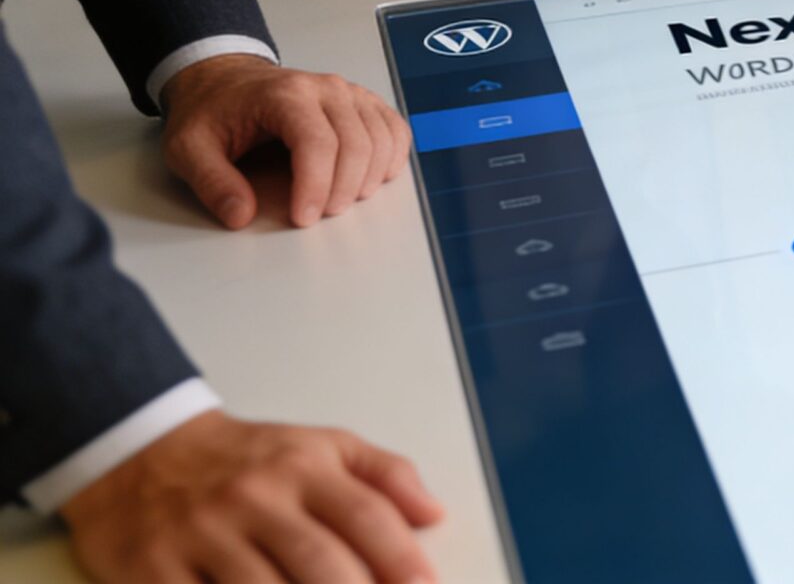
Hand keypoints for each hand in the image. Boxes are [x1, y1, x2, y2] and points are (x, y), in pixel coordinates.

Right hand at [60, 411, 442, 583]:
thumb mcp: (321, 446)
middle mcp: (253, 498)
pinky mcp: (153, 569)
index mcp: (302, 468)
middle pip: (320, 563)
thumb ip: (384, 475)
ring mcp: (201, 535)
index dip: (401, 558)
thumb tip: (432, 514)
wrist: (139, 451)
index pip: (365, 515)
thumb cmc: (245, 459)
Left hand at [160, 55, 408, 229]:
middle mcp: (324, 88)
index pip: (317, 142)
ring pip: (381, 138)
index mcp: (284, 95)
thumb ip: (212, 182)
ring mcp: (347, 92)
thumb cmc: (212, 110)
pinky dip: (392, 156)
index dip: (316, 186)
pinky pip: (393, 128)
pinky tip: (376, 176)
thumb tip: (239, 214)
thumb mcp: (188, 148)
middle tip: (319, 214)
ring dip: (369, 178)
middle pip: (356, 144)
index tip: (303, 217)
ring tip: (341, 200)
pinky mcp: (360, 101)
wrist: (223, 80)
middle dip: (343, 189)